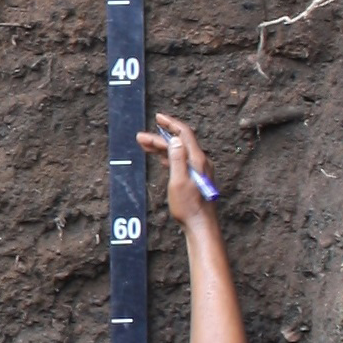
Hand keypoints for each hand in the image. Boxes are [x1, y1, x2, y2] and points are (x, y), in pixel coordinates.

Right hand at [136, 113, 215, 227]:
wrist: (200, 224)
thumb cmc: (189, 207)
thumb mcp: (179, 182)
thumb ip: (177, 159)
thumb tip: (174, 140)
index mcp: (196, 160)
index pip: (183, 134)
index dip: (170, 124)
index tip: (158, 118)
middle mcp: (200, 162)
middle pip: (179, 142)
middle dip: (160, 137)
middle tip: (142, 137)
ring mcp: (199, 170)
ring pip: (179, 152)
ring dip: (162, 148)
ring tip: (146, 146)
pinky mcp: (196, 178)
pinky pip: (181, 160)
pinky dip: (169, 156)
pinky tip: (161, 158)